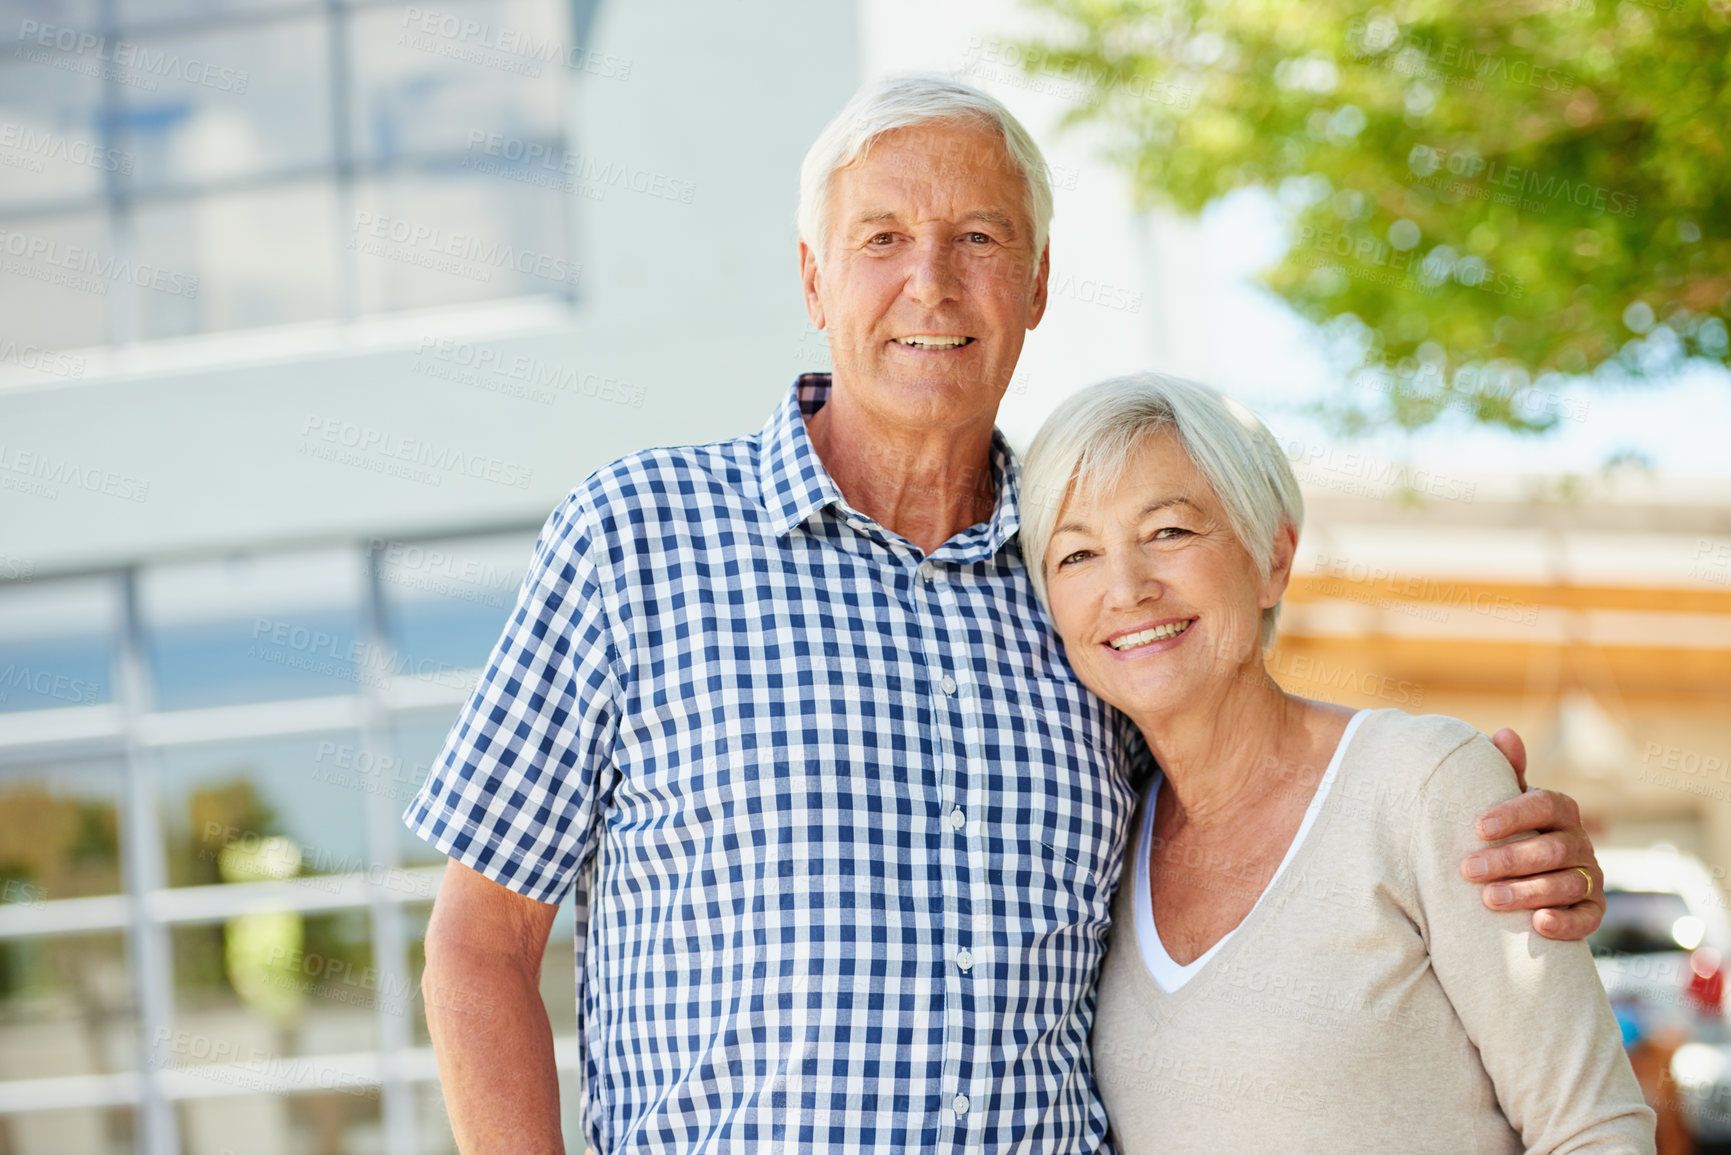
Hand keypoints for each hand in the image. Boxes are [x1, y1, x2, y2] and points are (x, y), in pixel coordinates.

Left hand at [1462, 729, 1604, 940]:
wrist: (1530, 874)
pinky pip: (1589, 918)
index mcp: (1560, 810)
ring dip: (1527, 892)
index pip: (1543, 805)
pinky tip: (1538, 924)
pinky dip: (1566, 922)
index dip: (1513, 815)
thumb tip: (1505, 733)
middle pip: (1550, 850)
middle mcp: (1580, 842)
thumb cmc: (1511, 830)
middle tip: (1468, 870)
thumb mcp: (1508, 801)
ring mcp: (1590, 877)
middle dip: (1508, 860)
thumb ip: (1507, 771)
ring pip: (1566, 884)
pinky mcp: (1594, 910)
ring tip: (1488, 899)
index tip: (1478, 827)